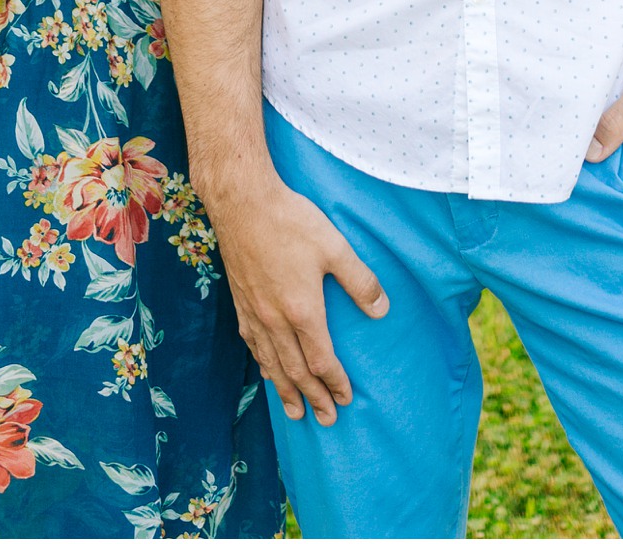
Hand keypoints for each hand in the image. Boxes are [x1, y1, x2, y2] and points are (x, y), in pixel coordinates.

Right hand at [206, 167, 386, 425]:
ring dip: (286, 391)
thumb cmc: (290, 220)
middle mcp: (275, 320)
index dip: (335, 383)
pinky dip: (263, 365)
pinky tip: (266, 370)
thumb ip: (360, 280)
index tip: (346, 398)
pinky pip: (252, 345)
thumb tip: (382, 310)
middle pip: (296, 371)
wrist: (241, 201)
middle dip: (313, 398)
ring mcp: (254, 313)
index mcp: (302, 311)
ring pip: (271, 363)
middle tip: (326, 420)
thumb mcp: (334, 246)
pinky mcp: (240, 301)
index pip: (322, 360)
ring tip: (295, 412)